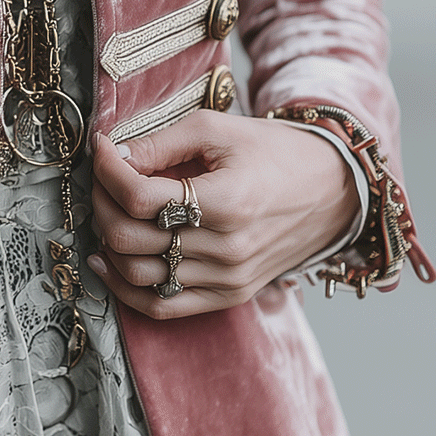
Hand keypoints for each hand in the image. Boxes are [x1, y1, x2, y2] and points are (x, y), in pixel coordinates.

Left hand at [89, 110, 359, 318]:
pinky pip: (161, 306)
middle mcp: (226, 249)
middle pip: (130, 237)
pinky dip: (124, 289)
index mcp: (227, 202)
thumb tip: (112, 156)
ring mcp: (227, 279)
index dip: (108, 172)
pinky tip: (107, 262)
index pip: (139, 198)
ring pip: (137, 274)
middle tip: (103, 179)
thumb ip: (161, 142)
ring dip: (108, 242)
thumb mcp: (219, 129)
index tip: (104, 149)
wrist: (334, 191)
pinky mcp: (228, 296)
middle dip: (101, 203)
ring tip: (108, 212)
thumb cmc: (276, 153)